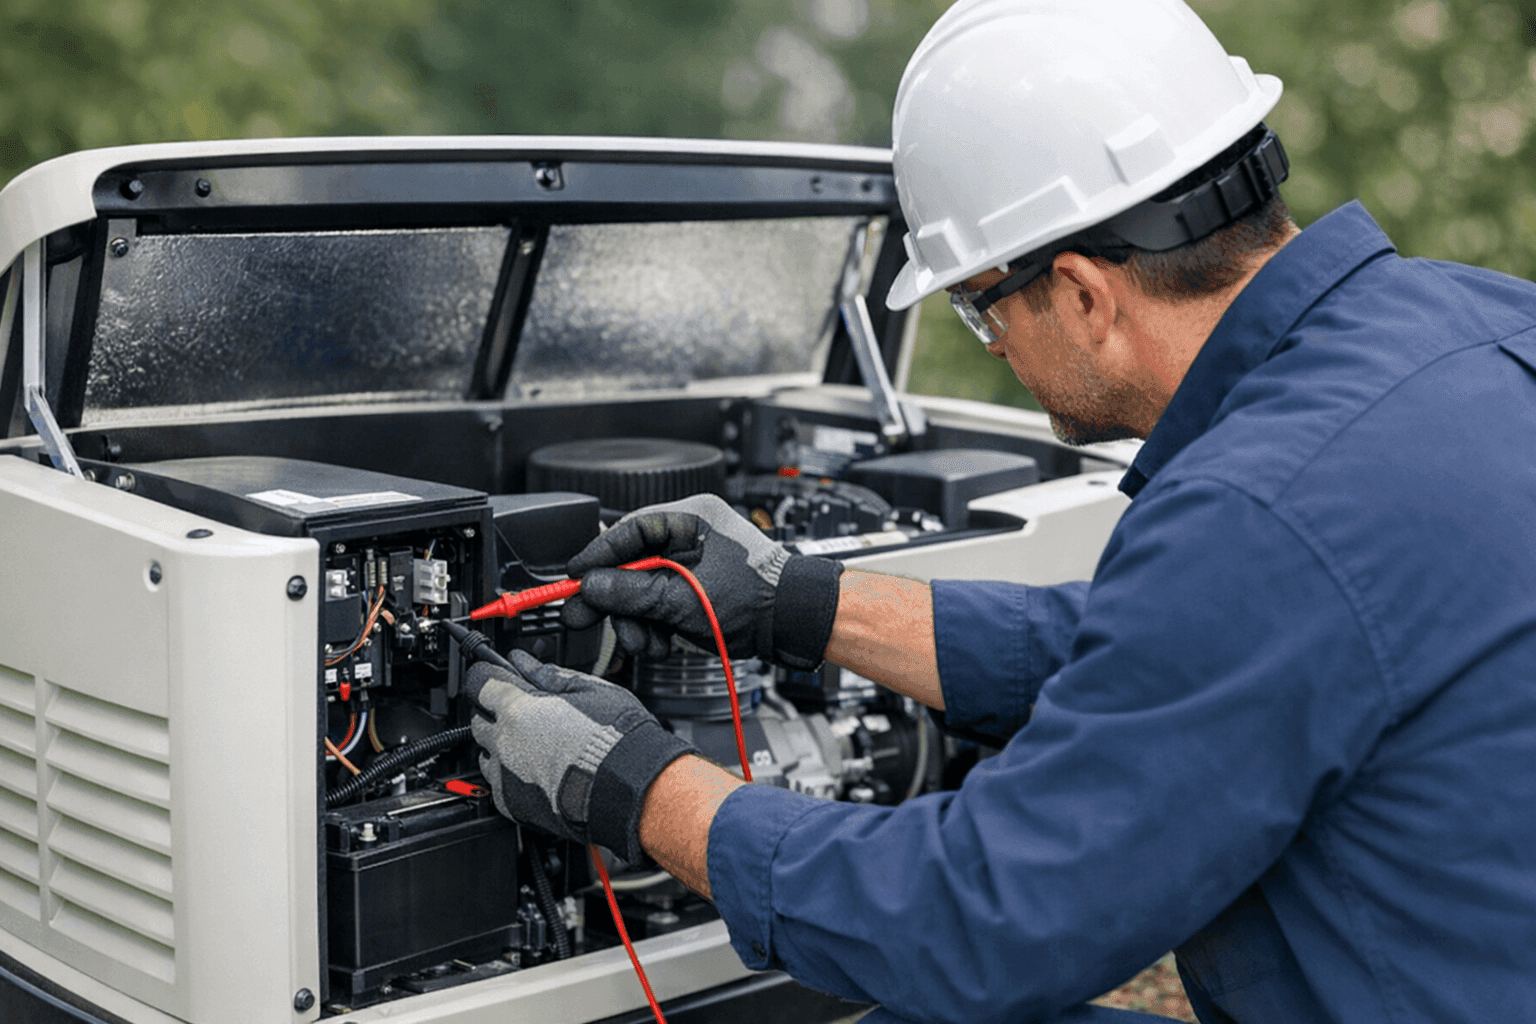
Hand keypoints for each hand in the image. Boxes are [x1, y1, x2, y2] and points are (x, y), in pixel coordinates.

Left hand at [467, 649, 694, 862]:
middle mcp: (505, 743)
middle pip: (478, 719)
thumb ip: (549, 674)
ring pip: (486, 753)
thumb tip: (524, 663)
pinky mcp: (513, 805)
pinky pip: (498, 784)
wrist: (630, 787)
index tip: (497, 676)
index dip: (489, 675)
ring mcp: (506, 777)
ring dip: (502, 744)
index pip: (479, 682)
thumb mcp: (589, 689)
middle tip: (525, 710)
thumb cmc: (616, 739)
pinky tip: (539, 769)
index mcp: (519, 709)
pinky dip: (511, 775)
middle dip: (495, 711)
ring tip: (537, 744)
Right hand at [560, 494, 842, 669]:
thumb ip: (632, 593)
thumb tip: (590, 588)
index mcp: (692, 519)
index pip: (629, 530)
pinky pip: (662, 604)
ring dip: (636, 621)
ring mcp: (695, 564)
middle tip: (582, 617)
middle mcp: (692, 536)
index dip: (597, 555)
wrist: (795, 624)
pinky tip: (660, 643)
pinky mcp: (699, 590)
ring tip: (643, 643)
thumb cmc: (757, 600)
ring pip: (644, 590)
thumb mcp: (683, 599)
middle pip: (632, 564)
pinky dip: (655, 626)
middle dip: (615, 600)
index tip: (574, 577)